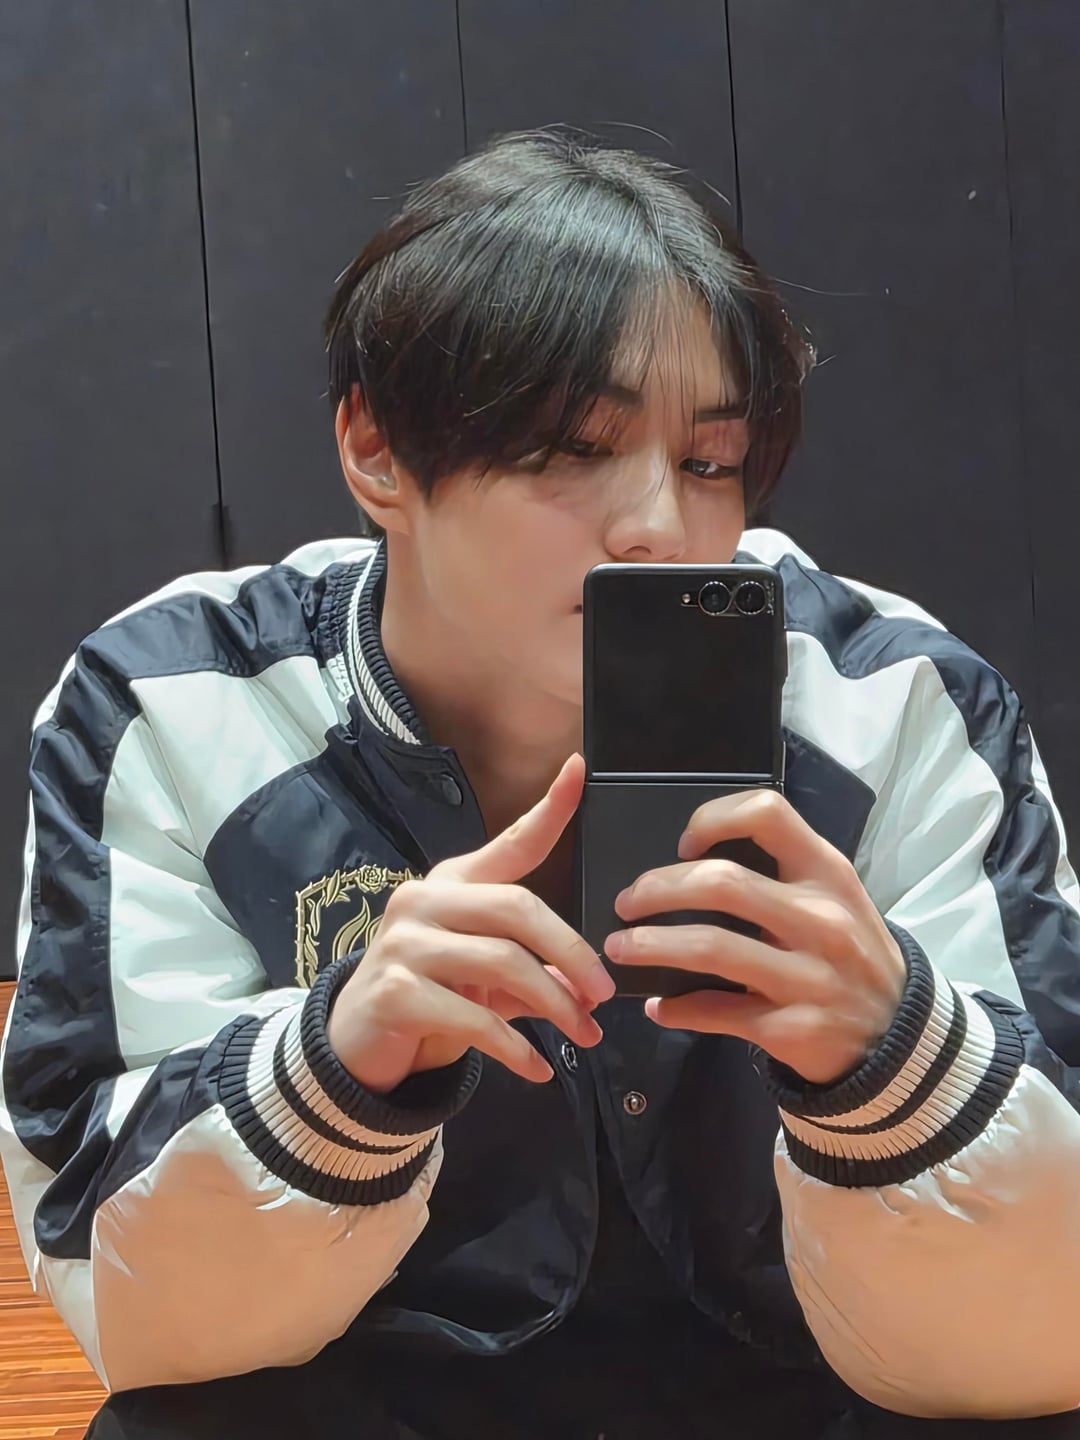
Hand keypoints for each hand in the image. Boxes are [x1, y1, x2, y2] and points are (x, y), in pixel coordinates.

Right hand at [327, 755, 613, 1093]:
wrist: (357, 1046)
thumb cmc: (431, 998)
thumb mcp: (484, 975)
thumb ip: (534, 967)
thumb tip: (589, 984)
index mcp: (452, 883)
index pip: (510, 842)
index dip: (548, 808)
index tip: (580, 769)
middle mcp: (424, 899)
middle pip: (518, 909)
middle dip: (571, 954)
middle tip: (603, 995)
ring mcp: (404, 943)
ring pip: (504, 964)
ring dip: (555, 1005)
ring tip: (584, 1037)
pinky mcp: (395, 992)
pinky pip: (476, 1017)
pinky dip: (516, 1047)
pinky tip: (538, 1068)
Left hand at [604, 789, 905, 1084]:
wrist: (900, 1038)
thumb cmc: (851, 954)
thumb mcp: (837, 900)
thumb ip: (783, 874)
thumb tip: (694, 861)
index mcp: (828, 874)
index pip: (767, 815)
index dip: (713, 819)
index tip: (683, 844)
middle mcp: (820, 920)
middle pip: (721, 882)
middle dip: (657, 888)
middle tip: (627, 901)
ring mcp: (807, 977)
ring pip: (709, 948)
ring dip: (650, 945)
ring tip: (619, 946)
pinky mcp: (790, 1028)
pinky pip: (716, 1012)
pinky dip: (676, 1009)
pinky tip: (656, 1006)